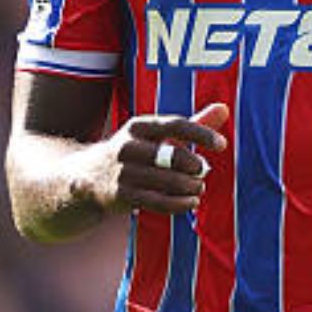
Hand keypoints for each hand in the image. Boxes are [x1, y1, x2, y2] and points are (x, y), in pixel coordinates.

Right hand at [98, 102, 228, 215]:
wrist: (87, 176)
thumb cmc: (137, 151)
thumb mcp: (158, 133)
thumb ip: (193, 124)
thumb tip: (225, 108)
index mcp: (140, 126)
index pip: (176, 125)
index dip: (201, 134)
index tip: (222, 145)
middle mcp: (129, 146)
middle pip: (173, 156)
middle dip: (195, 166)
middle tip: (203, 171)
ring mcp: (123, 172)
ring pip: (169, 181)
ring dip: (191, 187)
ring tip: (198, 188)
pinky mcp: (121, 195)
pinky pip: (158, 202)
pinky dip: (180, 204)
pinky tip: (191, 202)